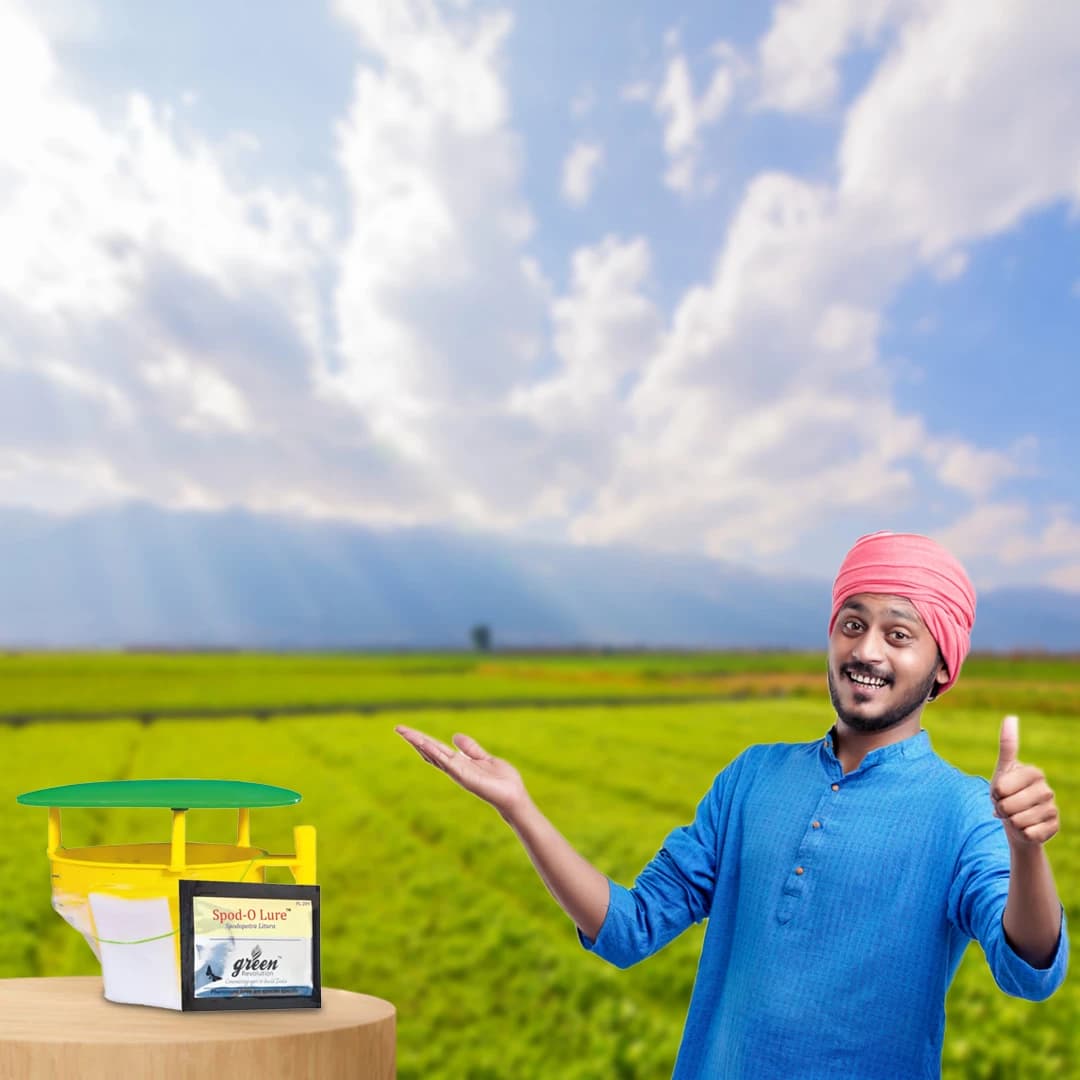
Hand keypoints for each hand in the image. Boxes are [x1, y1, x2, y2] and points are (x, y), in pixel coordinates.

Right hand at [395, 725, 528, 816]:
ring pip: (434, 755)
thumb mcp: (484, 758)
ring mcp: (458, 773)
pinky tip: (425, 744)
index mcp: (459, 762)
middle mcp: (455, 768)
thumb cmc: (503, 781)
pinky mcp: (464, 777)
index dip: (422, 739)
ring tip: (405, 733)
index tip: (407, 730)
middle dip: (414, 740)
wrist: (514, 796)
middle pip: (430, 751)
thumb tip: (455, 736)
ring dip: (420, 744)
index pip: (436, 748)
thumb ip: (470, 749)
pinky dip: (435, 753)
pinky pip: (447, 763)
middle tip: (398, 728)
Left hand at [990, 715, 1059, 845]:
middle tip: (1006, 806)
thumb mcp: (1002, 770)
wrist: (1017, 821)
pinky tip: (1027, 828)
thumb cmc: (1007, 792)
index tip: (1000, 790)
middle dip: (1002, 808)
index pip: (1001, 787)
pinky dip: (1022, 833)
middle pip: (1009, 805)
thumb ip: (1008, 745)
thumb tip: (1011, 717)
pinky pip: (1029, 833)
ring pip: (1018, 820)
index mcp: (1033, 772)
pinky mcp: (1054, 827)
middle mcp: (1046, 789)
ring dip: (1011, 822)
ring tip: (1015, 816)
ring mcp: (1053, 808)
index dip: (995, 792)